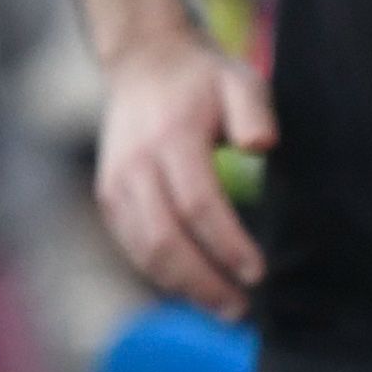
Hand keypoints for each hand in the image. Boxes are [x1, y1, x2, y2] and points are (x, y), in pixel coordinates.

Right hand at [92, 21, 270, 314]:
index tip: (257, 272)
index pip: (198, 204)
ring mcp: (116, 184)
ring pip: (144, 252)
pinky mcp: (109, 197)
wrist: (144, 63)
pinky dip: (161, 274)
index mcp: (171, 138)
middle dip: (204, 281)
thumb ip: (254, 109)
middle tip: (240, 307)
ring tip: (222, 307)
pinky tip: (193, 287)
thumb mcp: (239, 79)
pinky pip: (133, 247)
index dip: (227, 244)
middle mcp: (136, 166)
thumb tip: (261, 145)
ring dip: (183, 287)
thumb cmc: (201, 78)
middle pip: (165, 240)